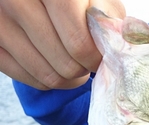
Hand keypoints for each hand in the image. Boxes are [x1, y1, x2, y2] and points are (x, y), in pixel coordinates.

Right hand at [0, 0, 124, 88]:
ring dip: (68, 78)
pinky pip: (27, 78)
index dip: (95, 58)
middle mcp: (16, 0)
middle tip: (86, 59)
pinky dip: (46, 78)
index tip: (100, 55)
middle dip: (82, 68)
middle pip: (64, 65)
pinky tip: (54, 64)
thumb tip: (116, 47)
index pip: (78, 45)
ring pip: (47, 76)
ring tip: (74, 63)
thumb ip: (107, 14)